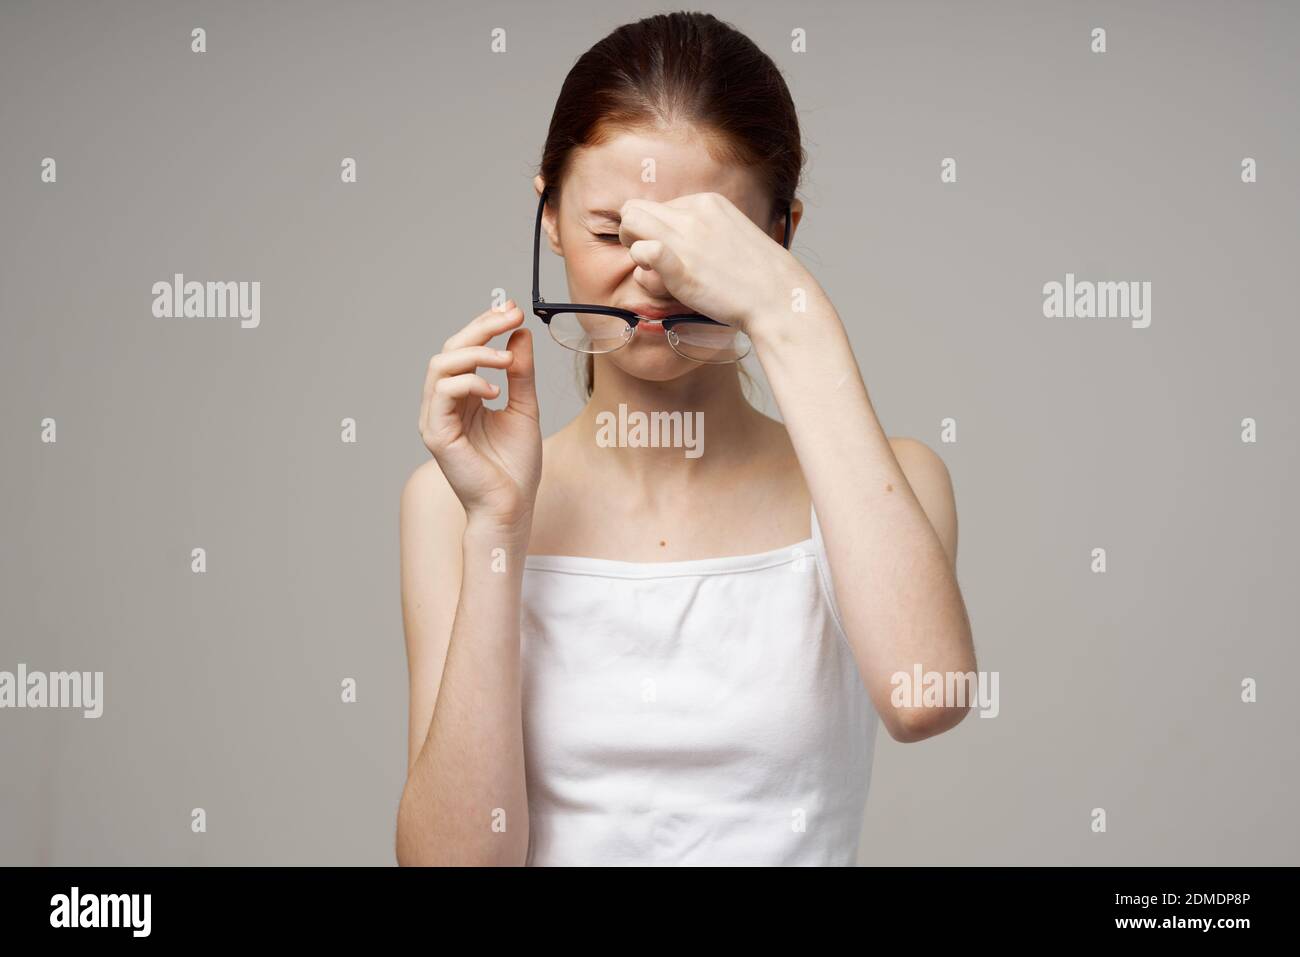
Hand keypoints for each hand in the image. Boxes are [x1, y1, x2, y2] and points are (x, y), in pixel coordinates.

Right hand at [418, 300, 541, 526]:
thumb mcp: (525, 409)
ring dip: (476, 352)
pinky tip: (495, 390)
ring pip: (441, 365)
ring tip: (506, 359)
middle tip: (510, 316)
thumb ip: (521, 373)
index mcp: (463, 397)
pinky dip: (469, 383)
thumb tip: (519, 334)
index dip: (486, 326)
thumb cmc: (515, 467)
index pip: (467, 350)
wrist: (510, 506)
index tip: (512, 310)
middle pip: (451, 349)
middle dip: (481, 327)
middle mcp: (444, 403)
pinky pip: (442, 393)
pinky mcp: (435, 433)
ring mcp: (436, 418)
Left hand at [617, 191, 812, 332]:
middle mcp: (691, 213)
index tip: (672, 254)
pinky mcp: (680, 266)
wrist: (778, 297)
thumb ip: (701, 230)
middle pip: (634, 210)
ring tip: (657, 274)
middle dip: (634, 236)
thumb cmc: (754, 275)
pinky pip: (643, 251)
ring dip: (635, 251)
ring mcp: (686, 238)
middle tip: (651, 263)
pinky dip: (643, 263)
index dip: (655, 232)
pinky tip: (659, 277)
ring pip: (629, 225)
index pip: (656, 207)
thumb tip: (672, 239)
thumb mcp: (729, 233)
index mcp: (705, 201)